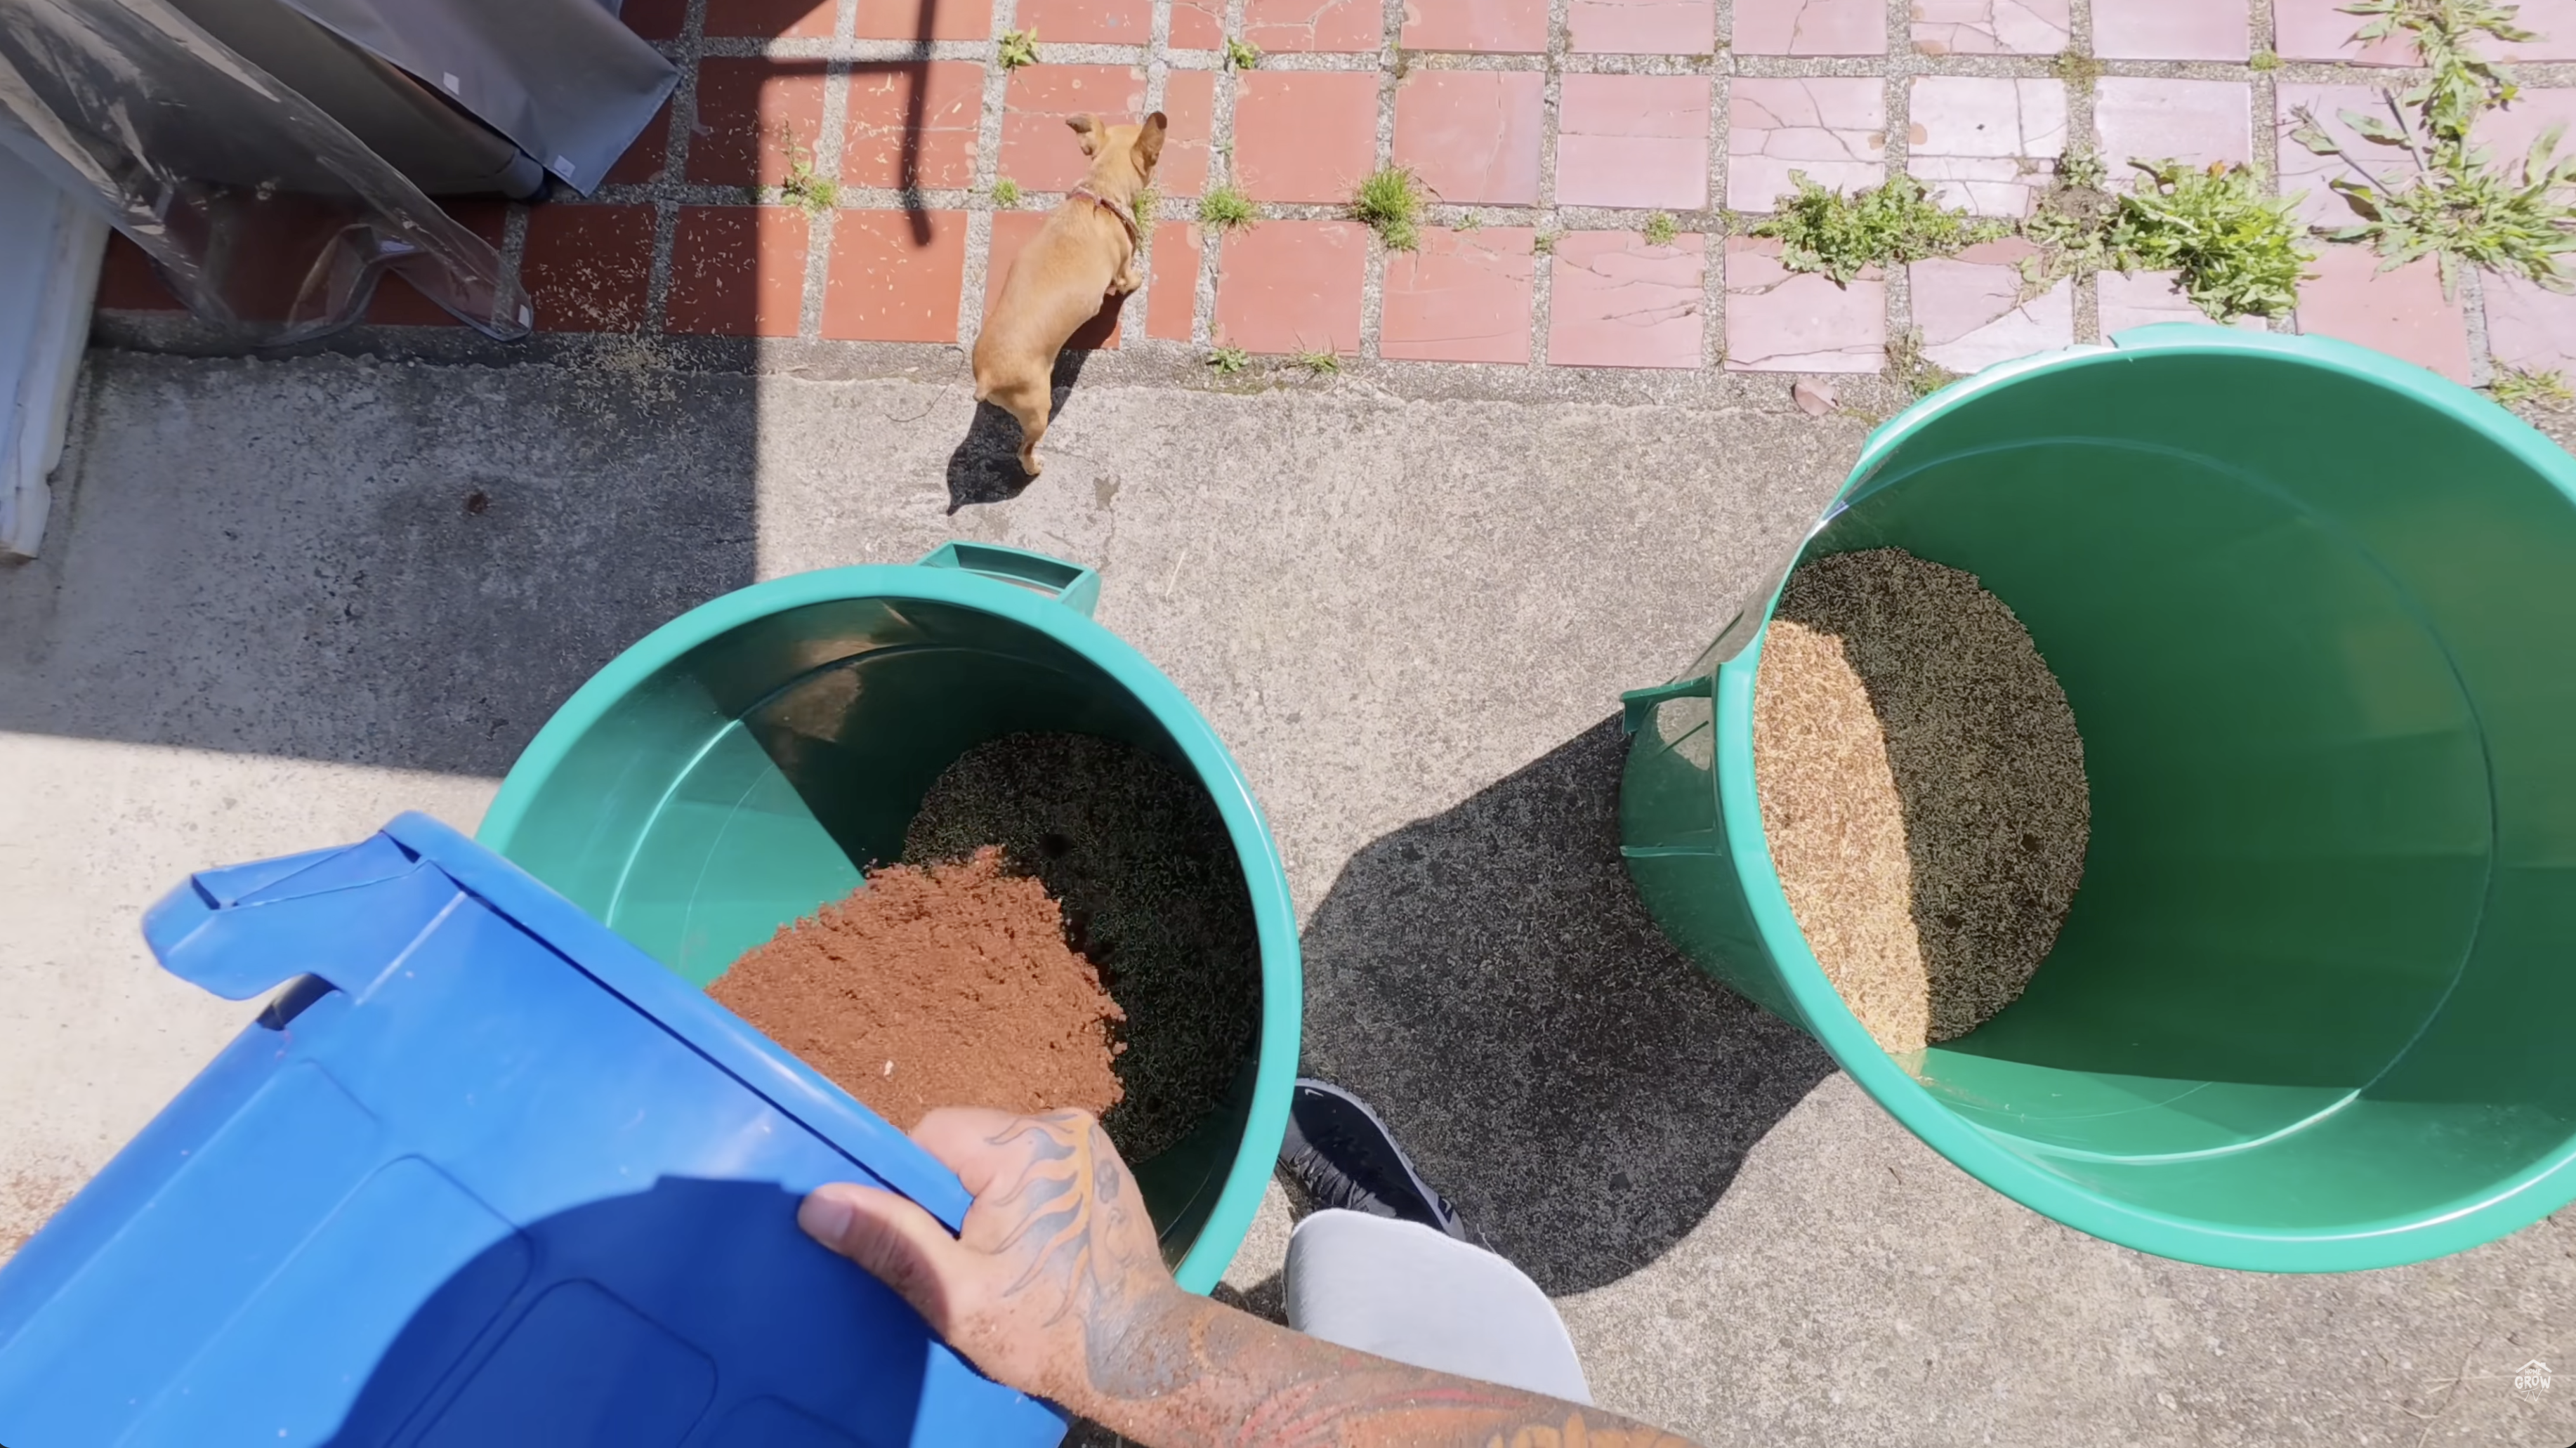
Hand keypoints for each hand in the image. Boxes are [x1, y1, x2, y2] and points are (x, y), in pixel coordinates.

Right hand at [798, 1107, 1182, 1410]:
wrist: (1138, 1355)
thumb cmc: (1050, 1330)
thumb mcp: (955, 1294)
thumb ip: (890, 1241)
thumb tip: (818, 1203)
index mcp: (1025, 1146)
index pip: (929, 1135)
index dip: (906, 1186)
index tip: (914, 1239)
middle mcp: (1062, 1125)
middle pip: (964, 1143)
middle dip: (946, 1196)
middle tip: (956, 1258)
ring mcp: (1088, 1142)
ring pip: (995, 1155)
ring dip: (980, 1198)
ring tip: (993, 1258)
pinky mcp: (1100, 1164)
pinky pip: (1031, 1166)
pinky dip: (1015, 1199)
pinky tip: (1025, 1249)